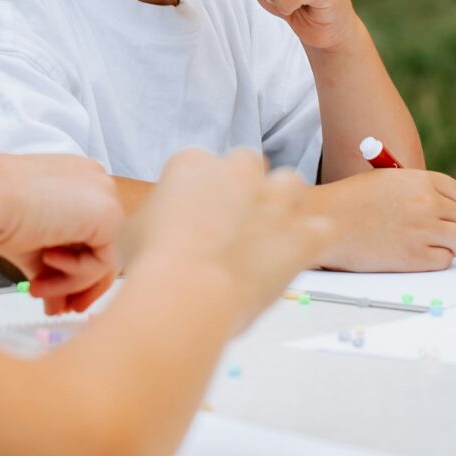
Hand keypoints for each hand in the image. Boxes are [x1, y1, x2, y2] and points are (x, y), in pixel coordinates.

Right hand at [0, 154, 124, 315]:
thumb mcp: (32, 246)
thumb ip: (50, 272)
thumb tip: (55, 304)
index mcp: (79, 184)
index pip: (93, 235)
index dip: (78, 271)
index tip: (63, 299)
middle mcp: (97, 186)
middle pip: (104, 249)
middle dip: (81, 286)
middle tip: (63, 309)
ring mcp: (106, 198)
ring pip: (101, 260)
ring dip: (68, 284)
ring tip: (36, 288)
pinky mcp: (109, 215)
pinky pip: (102, 263)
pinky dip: (75, 275)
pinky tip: (47, 261)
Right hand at [125, 148, 333, 332]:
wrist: (186, 291)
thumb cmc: (151, 263)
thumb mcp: (132, 230)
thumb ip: (155, 218)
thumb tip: (159, 229)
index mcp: (192, 164)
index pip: (199, 166)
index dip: (197, 194)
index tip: (191, 220)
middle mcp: (237, 172)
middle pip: (248, 164)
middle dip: (243, 187)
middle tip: (229, 225)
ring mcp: (273, 201)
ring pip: (290, 183)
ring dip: (283, 204)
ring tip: (268, 234)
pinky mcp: (301, 235)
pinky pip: (322, 228)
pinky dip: (313, 241)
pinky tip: (297, 257)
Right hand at [309, 168, 455, 271]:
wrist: (325, 222)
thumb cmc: (347, 202)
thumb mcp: (384, 180)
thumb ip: (413, 188)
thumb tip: (435, 204)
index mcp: (419, 180)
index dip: (452, 205)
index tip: (444, 214)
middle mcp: (426, 202)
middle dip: (449, 226)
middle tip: (435, 234)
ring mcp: (424, 230)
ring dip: (450, 245)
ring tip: (433, 247)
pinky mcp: (416, 257)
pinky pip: (445, 260)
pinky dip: (438, 260)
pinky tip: (421, 257)